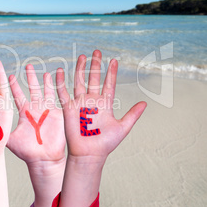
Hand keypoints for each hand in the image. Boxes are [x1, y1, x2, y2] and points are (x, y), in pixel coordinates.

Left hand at [7, 64, 64, 162]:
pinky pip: (59, 96)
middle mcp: (35, 108)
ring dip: (46, 81)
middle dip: (31, 77)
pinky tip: (60, 75)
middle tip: (28, 65)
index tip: (9, 74)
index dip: (14, 85)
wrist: (44, 159)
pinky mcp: (58, 113)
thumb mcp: (10, 139)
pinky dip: (60, 85)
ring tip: (45, 70)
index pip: (17, 94)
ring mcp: (47, 110)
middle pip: (32, 89)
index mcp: (24, 112)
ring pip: (46, 91)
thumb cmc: (27, 152)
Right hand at [56, 50, 145, 206]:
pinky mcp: (69, 108)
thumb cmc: (105, 143)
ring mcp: (80, 103)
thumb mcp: (122, 128)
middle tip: (97, 52)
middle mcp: (92, 101)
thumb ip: (132, 115)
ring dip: (80, 69)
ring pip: (79, 81)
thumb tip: (145, 103)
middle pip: (94, 78)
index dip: (111, 72)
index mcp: (105, 104)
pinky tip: (60, 71)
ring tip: (82, 57)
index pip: (108, 84)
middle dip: (95, 65)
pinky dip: (61, 82)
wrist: (89, 154)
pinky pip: (63, 92)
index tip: (114, 60)